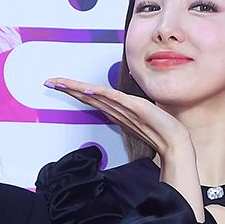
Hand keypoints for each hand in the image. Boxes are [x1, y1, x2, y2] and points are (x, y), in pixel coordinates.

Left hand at [44, 77, 201, 216]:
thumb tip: (111, 111)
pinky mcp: (137, 108)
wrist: (175, 143)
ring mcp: (127, 106)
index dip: (72, 90)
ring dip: (78, 88)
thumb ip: (122, 118)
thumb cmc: (158, 133)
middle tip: (49, 81)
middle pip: (88, 93)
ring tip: (61, 83)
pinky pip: (115, 100)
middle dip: (68, 86)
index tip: (55, 85)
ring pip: (97, 94)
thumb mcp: (133, 126)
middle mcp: (118, 106)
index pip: (89, 97)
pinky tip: (89, 90)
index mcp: (115, 109)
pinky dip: (101, 94)